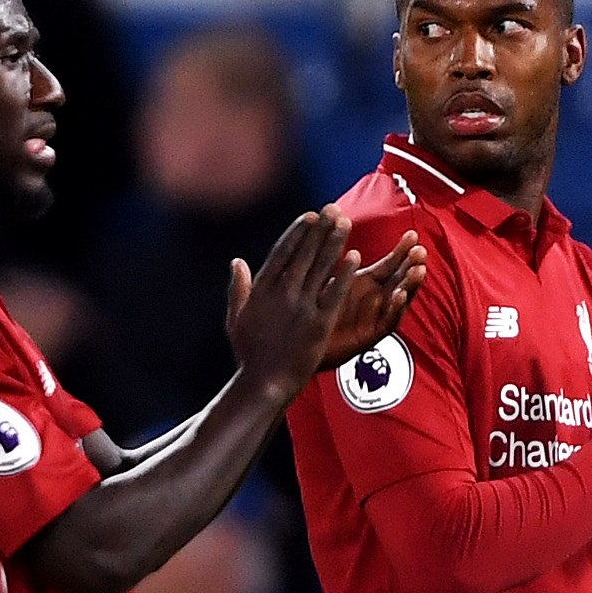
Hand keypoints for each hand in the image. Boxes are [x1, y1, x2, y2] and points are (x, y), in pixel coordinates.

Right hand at [224, 211, 424, 390]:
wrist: (266, 382)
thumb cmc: (250, 354)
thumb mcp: (236, 318)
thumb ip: (238, 288)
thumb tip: (237, 262)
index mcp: (261, 290)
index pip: (281, 253)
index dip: (297, 233)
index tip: (309, 216)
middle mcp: (282, 294)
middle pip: (304, 254)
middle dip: (320, 230)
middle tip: (333, 210)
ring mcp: (301, 308)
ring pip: (321, 268)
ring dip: (334, 243)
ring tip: (346, 223)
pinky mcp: (319, 324)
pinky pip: (334, 293)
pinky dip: (344, 274)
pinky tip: (355, 257)